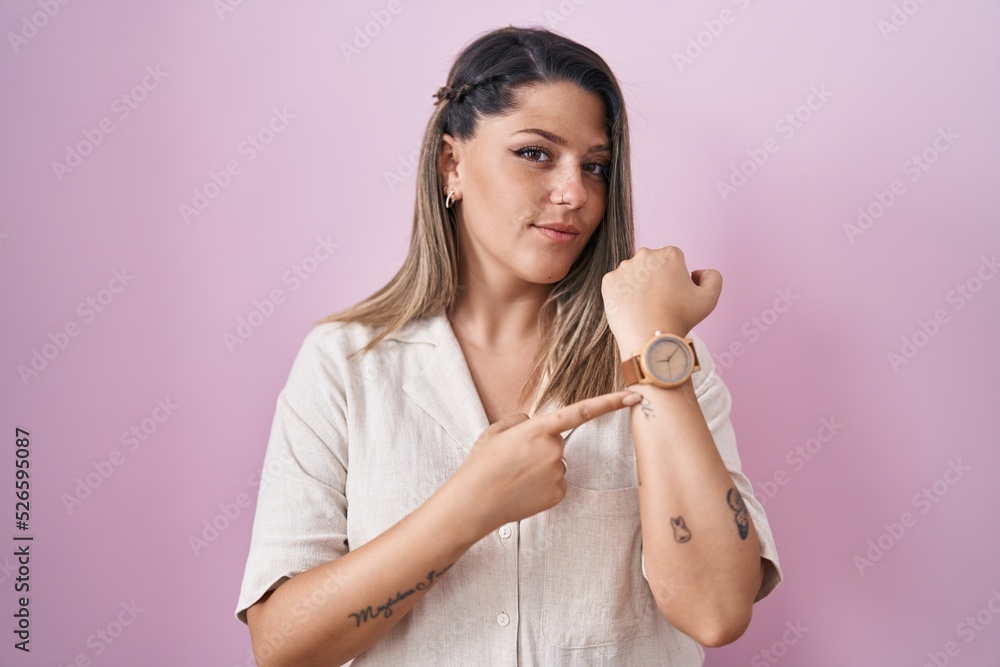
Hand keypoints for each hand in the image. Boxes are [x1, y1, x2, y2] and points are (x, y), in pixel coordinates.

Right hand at [449, 390, 641, 534]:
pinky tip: (522, 490)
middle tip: (513, 460)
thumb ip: (520, 420)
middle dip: (540, 447)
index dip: (610, 403)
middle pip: (557, 442)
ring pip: (556, 463)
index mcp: (539, 429)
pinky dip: (542, 486)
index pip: (582, 411)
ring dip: (539, 468)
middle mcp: (554, 449)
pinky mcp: (559, 493)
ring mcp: (559, 473)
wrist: (474, 503)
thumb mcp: (495, 431)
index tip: (635, 395)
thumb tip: (533, 423)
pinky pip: (556, 483)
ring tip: (513, 477)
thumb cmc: (481, 465)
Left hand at [601, 246, 721, 354]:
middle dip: (655, 278)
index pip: (672, 261)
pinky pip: (616, 285)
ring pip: (633, 274)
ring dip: (638, 285)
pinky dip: (622, 295)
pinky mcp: (609, 281)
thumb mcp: (710, 298)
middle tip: (659, 302)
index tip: (673, 295)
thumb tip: (697, 272)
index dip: (675, 278)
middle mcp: (645, 255)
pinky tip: (631, 308)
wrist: (651, 339)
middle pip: (651, 264)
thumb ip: (712, 277)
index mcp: (670, 254)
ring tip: (644, 307)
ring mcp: (624, 268)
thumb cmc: (681, 319)